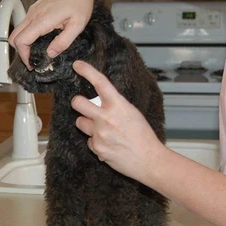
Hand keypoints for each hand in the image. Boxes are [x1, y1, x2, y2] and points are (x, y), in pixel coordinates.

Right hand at [8, 0, 93, 67]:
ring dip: (23, 43)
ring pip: (18, 31)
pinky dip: (27, 35)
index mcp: (42, 20)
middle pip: (13, 38)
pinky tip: (41, 38)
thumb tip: (50, 53)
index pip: (21, 42)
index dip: (24, 56)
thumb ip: (63, 41)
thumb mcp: (78, 25)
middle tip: (33, 60)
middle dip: (20, 52)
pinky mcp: (35, 8)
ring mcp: (33, 10)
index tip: (32, 65)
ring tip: (37, 51)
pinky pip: (25, 24)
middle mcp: (33, 15)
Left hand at [70, 60, 166, 183]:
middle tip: (82, 104)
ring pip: (80, 123)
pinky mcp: (96, 149)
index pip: (100, 83)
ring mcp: (99, 134)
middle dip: (77, 102)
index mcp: (118, 105)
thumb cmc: (143, 136)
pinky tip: (109, 144)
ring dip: (88, 124)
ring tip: (103, 130)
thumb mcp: (132, 113)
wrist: (149, 160)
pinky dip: (96, 142)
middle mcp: (106, 118)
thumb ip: (115, 106)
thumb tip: (101, 101)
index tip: (78, 65)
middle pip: (77, 103)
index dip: (87, 71)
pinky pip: (89, 141)